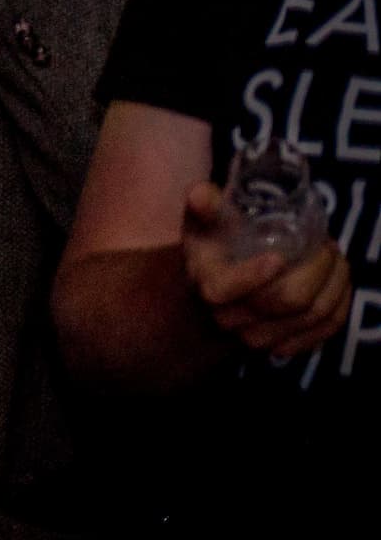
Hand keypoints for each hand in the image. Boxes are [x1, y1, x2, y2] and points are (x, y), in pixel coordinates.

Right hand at [180, 181, 356, 359]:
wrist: (215, 288)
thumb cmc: (216, 247)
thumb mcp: (207, 224)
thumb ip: (207, 206)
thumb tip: (200, 192)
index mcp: (208, 285)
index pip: (226, 290)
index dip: (254, 275)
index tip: (277, 255)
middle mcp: (229, 318)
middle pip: (286, 300)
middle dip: (317, 270)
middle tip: (326, 246)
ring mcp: (256, 336)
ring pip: (311, 315)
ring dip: (334, 284)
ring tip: (334, 259)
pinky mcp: (282, 347)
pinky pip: (323, 331)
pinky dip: (339, 306)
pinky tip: (337, 285)